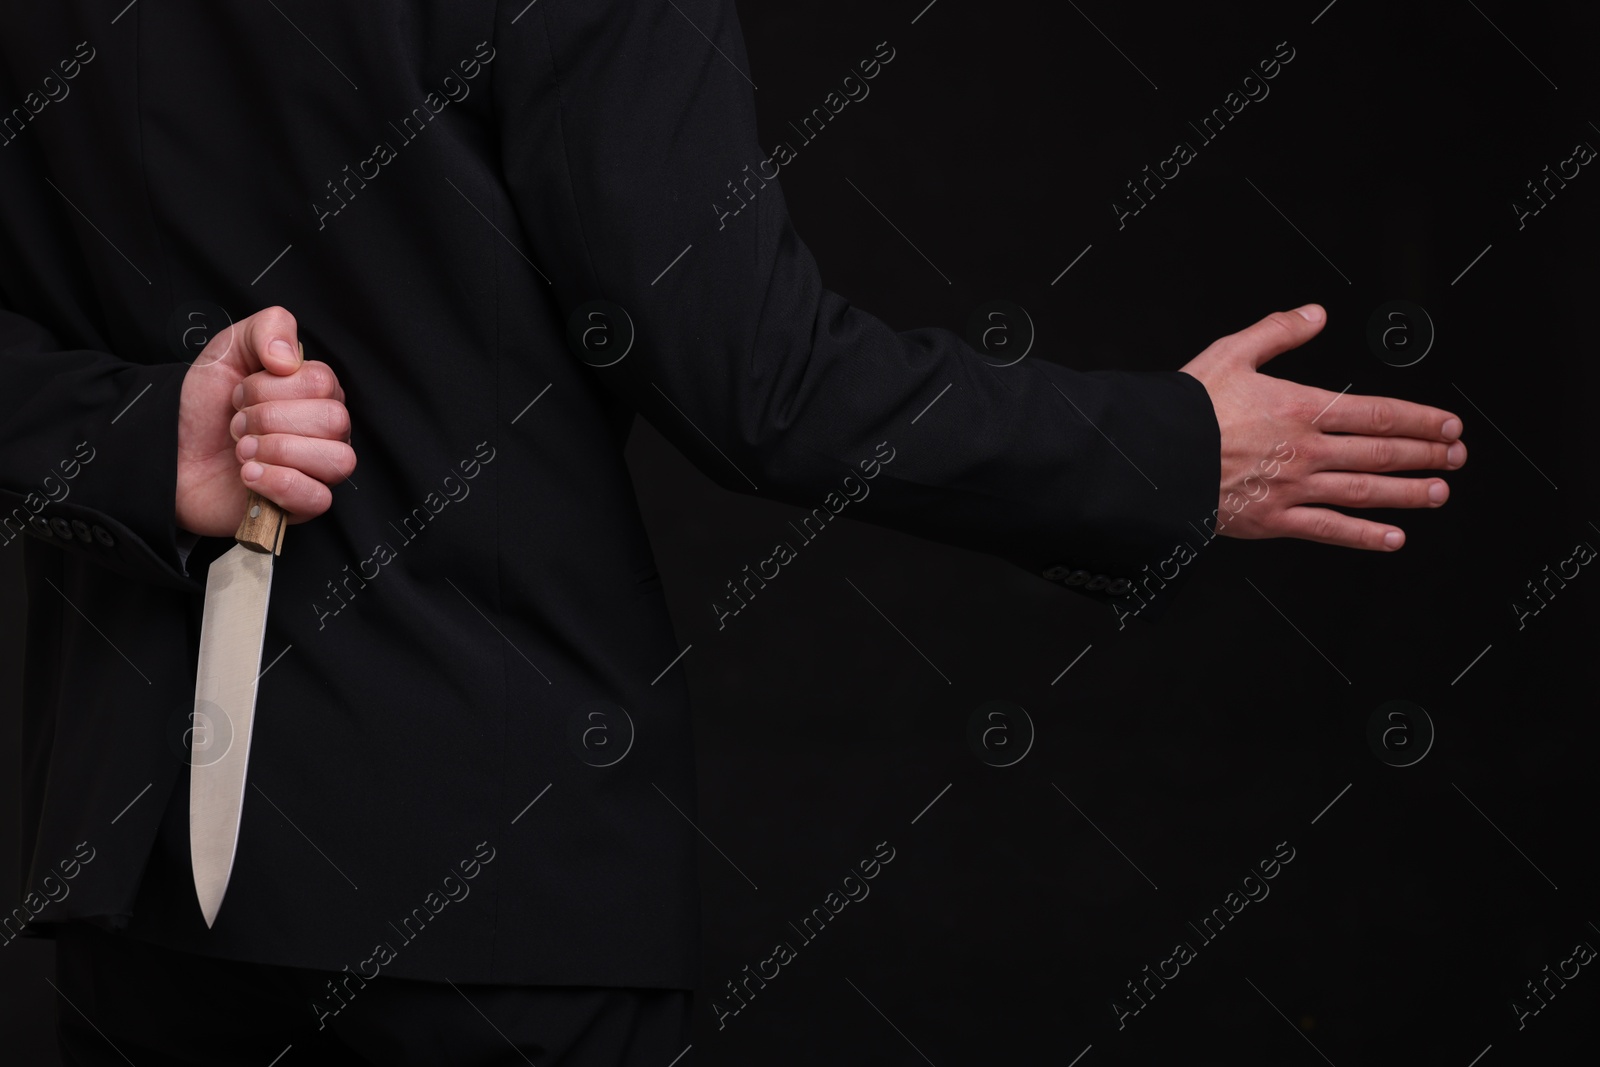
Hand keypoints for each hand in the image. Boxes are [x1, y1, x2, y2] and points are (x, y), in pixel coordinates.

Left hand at [176, 306, 355, 537]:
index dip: (272, 388)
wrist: (170, 453)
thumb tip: (288, 359)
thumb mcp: (229, 349)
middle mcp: (325, 432)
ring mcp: (317, 470)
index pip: (322, 383)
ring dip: (277, 452)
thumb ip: (267, 329)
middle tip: (237, 425)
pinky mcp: (303, 506)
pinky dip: (280, 484)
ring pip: (337, 460)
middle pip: (333, 421)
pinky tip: (249, 476)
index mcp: (316, 393)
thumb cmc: (205, 406)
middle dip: (270, 419)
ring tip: (242, 452)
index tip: (239, 396)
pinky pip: (319, 498)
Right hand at [1178, 304, 1464, 550]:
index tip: (1447, 425)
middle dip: (1424, 454)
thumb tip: (1315, 313)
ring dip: (1407, 493)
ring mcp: (1292, 489)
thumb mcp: (1231, 352)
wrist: (1154, 457)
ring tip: (1438, 493)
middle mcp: (1305, 451)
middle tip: (1455, 457)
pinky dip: (1363, 536)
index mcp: (1300, 409)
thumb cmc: (1187, 407)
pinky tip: (1392, 538)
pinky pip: (1327, 531)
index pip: (1375, 413)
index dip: (1418, 420)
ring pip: (1364, 492)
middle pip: (1379, 452)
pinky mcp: (1272, 520)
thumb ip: (1278, 331)